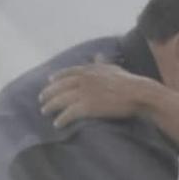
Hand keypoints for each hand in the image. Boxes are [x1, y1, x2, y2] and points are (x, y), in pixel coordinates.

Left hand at [38, 59, 156, 127]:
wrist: (137, 93)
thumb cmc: (129, 81)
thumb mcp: (114, 68)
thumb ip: (103, 63)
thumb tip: (98, 55)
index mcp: (90, 70)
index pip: (68, 73)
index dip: (57, 77)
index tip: (49, 81)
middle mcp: (84, 80)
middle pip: (60, 86)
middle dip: (48, 93)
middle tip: (41, 99)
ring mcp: (84, 93)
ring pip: (61, 100)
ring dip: (51, 106)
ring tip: (44, 111)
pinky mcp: (87, 106)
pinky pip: (69, 113)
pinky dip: (62, 119)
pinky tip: (57, 124)